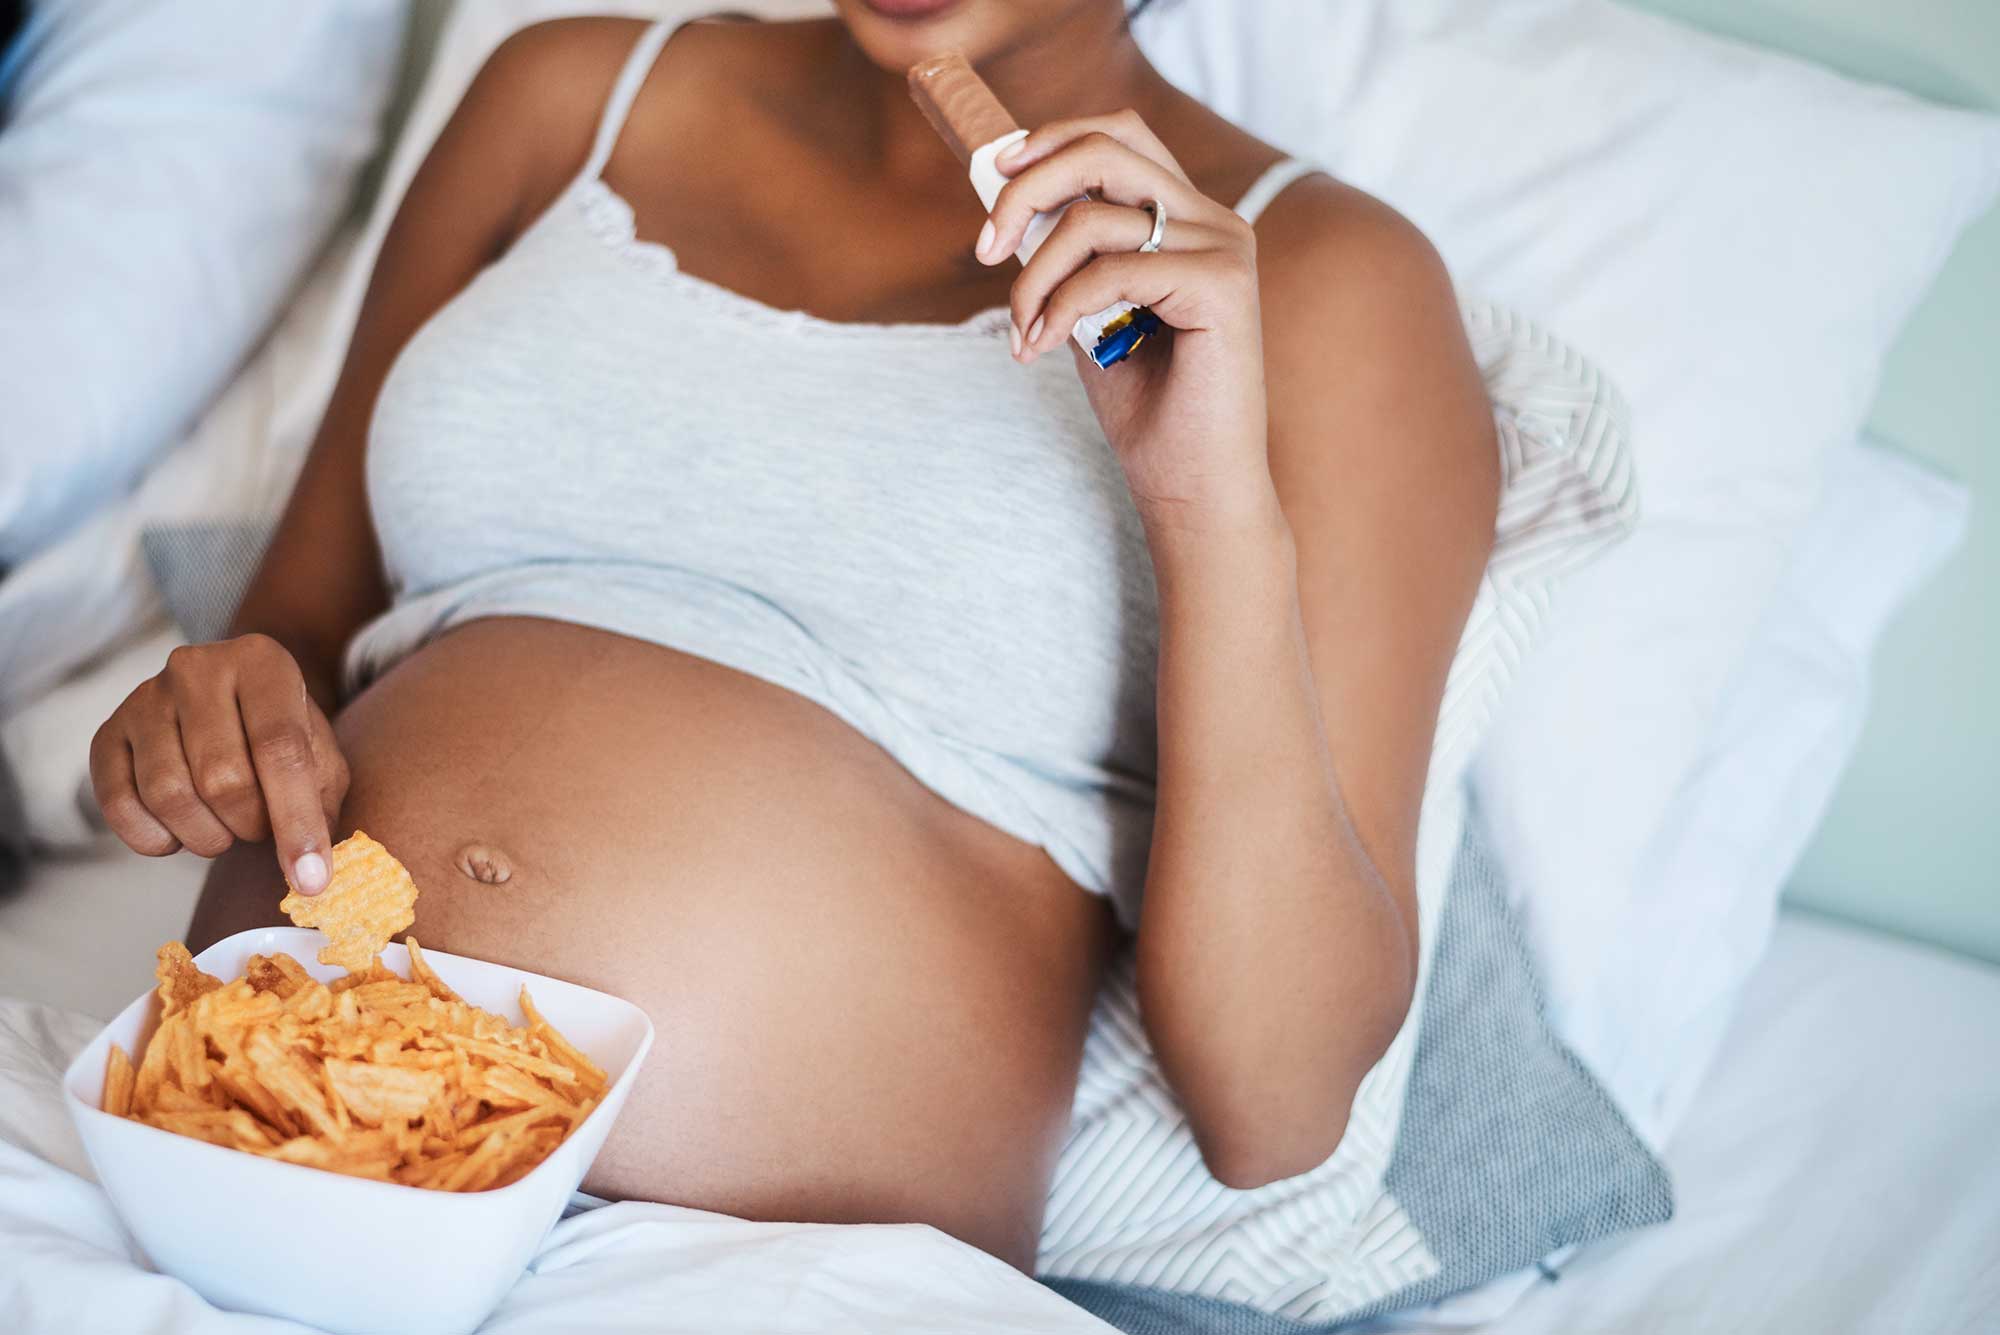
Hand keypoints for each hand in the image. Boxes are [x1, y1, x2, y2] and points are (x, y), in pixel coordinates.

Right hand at [89, 634, 348, 894]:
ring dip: (206, 836)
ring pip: (169, 795)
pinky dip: (154, 839)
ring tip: (226, 828)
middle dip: (251, 825)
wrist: (231, 697)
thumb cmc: (282, 735)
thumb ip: (321, 804)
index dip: (296, 821)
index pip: (280, 749)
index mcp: (262, 662)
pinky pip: (119, 805)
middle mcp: (197, 668)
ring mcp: (145, 698)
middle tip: (261, 829)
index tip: (310, 879)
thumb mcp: (321, 756)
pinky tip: (180, 832)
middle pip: (222, 778)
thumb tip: (310, 873)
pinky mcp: (107, 732)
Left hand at [979, 111, 1276, 528]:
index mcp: (1190, 219)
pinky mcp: (1222, 286)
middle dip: (1027, 190)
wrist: (1192, 485)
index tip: (997, 173)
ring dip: (1034, 277)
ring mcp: (1224, 249)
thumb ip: (1067, 256)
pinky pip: (1111, 271)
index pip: (1121, 134)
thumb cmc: (1147, 408)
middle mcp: (1216, 221)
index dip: (1053, 138)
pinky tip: (1043, 347)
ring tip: (1023, 332)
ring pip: (1093, 219)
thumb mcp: (1091, 311)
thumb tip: (1007, 207)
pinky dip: (1061, 307)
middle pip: (1104, 149)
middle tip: (985, 247)